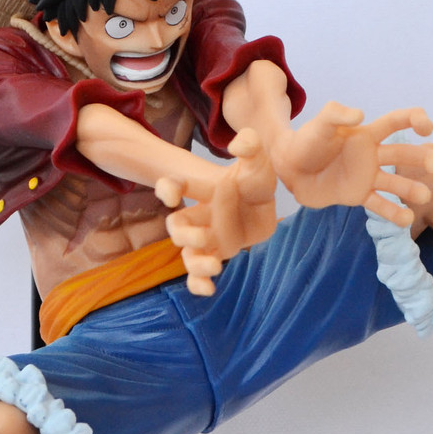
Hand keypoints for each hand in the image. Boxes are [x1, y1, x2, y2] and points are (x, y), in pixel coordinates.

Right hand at [159, 129, 277, 296]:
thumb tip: (240, 143)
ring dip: (196, 261)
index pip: (177, 186)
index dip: (168, 188)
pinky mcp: (216, 255)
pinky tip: (209, 290)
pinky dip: (199, 283)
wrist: (265, 205)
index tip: (170, 194)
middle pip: (176, 227)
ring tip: (215, 265)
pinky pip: (198, 274)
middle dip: (184, 233)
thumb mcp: (257, 161)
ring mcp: (206, 238)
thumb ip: (251, 146)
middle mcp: (200, 216)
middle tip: (204, 236)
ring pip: (187, 254)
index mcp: (204, 190)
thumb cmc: (254, 181)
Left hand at [268, 104, 432, 225]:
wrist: (290, 169)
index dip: (415, 120)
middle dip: (422, 157)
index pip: (396, 122)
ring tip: (424, 196)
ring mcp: (368, 177)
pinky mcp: (360, 196)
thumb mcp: (318, 125)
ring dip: (412, 188)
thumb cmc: (306, 142)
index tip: (427, 127)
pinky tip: (407, 220)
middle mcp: (372, 155)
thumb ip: (336, 114)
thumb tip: (360, 115)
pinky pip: (380, 205)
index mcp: (366, 134)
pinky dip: (394, 213)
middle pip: (403, 154)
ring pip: (396, 183)